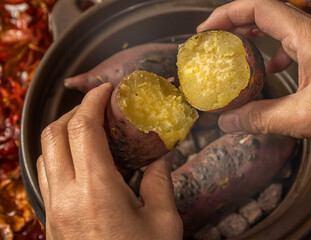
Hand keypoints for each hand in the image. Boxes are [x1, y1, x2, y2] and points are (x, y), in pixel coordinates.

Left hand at [37, 83, 182, 239]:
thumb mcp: (162, 222)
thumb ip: (161, 183)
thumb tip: (162, 157)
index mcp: (97, 189)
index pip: (83, 128)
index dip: (93, 101)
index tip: (107, 90)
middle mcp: (67, 195)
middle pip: (55, 134)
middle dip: (75, 111)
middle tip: (99, 108)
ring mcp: (54, 209)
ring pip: (45, 153)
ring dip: (64, 133)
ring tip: (89, 130)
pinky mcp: (52, 220)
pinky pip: (47, 175)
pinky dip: (59, 156)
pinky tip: (81, 161)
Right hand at [198, 0, 310, 153]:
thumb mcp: (305, 118)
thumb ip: (261, 118)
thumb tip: (228, 122)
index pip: (260, 8)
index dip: (227, 14)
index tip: (206, 31)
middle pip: (267, 14)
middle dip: (235, 24)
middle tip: (213, 40)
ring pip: (280, 28)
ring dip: (254, 37)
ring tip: (234, 52)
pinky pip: (294, 44)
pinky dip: (274, 53)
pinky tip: (269, 70)